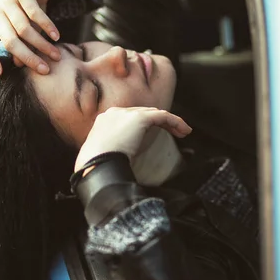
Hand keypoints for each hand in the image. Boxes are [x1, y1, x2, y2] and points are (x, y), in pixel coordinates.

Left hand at [0, 0, 60, 76]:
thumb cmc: (28, 13)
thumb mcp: (24, 31)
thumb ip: (22, 46)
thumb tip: (18, 64)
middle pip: (10, 41)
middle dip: (28, 57)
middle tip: (44, 70)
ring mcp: (8, 1)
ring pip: (24, 29)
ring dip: (41, 44)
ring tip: (55, 55)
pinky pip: (35, 13)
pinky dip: (47, 27)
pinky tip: (56, 36)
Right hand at [75, 107, 191, 171]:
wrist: (95, 163)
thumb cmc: (97, 166)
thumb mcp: (104, 155)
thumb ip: (114, 150)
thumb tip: (125, 160)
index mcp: (105, 121)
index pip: (130, 118)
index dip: (145, 125)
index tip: (154, 136)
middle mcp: (115, 113)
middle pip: (143, 113)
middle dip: (159, 122)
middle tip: (173, 133)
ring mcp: (126, 114)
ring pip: (155, 113)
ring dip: (171, 122)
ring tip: (183, 132)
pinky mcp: (138, 118)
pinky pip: (163, 116)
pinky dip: (175, 122)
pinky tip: (184, 131)